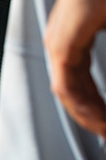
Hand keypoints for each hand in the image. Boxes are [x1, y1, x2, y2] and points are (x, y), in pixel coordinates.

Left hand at [44, 0, 105, 138]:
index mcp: (75, 38)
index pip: (81, 82)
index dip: (96, 106)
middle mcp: (62, 44)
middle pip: (73, 92)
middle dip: (93, 117)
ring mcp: (58, 45)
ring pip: (69, 95)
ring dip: (89, 117)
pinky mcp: (60, 46)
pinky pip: (67, 87)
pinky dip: (84, 107)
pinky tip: (101, 121)